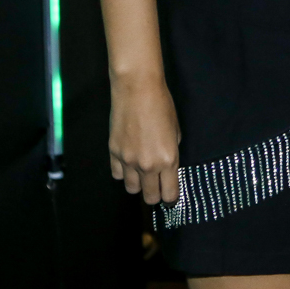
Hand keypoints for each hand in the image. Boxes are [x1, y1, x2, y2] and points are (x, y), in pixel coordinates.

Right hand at [109, 74, 180, 203]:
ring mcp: (128, 161)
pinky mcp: (113, 153)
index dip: (171, 198)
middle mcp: (148, 165)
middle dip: (155, 195)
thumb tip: (168, 165)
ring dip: (139, 185)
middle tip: (158, 188)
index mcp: (168, 160)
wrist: (137, 91)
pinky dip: (124, 173)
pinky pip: (117, 174)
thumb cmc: (162, 106)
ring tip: (143, 174)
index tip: (171, 196)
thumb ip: (172, 152)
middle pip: (149, 197)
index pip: (169, 193)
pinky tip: (129, 163)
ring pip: (131, 189)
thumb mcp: (176, 131)